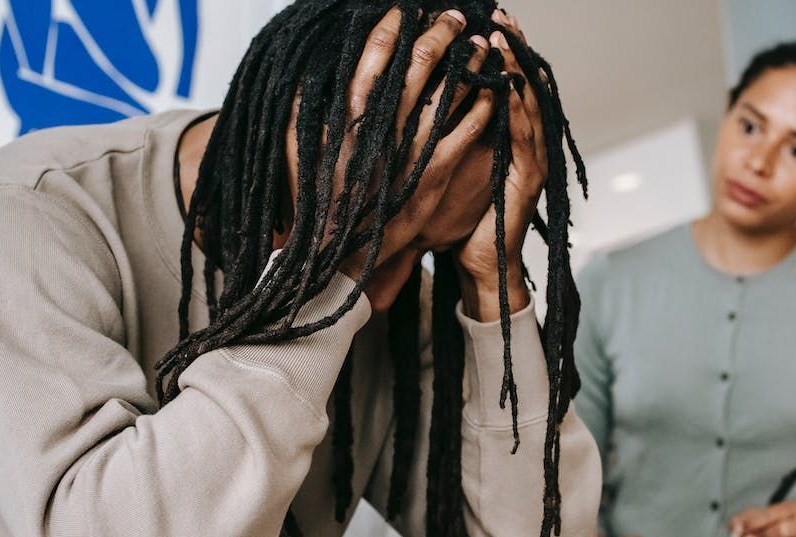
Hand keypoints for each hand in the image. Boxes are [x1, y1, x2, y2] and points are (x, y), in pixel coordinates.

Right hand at [284, 7, 495, 310]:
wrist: (342, 253)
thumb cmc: (320, 201)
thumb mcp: (301, 150)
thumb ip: (305, 110)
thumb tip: (311, 74)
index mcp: (349, 115)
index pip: (374, 55)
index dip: (395, 26)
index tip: (409, 10)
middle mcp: (383, 127)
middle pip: (418, 64)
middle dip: (440, 33)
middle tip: (456, 17)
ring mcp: (412, 150)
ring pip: (448, 92)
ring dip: (468, 64)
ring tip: (482, 46)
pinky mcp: (436, 174)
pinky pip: (467, 132)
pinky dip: (482, 107)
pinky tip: (494, 91)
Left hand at [452, 17, 547, 319]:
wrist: (477, 266)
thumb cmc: (459, 219)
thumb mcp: (449, 166)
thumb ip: (450, 133)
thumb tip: (423, 97)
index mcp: (505, 138)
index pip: (506, 83)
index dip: (499, 51)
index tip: (485, 18)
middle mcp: (523, 144)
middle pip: (523, 85)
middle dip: (513, 49)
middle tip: (500, 16)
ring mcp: (529, 162)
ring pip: (528, 105)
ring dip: (516, 70)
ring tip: (503, 39)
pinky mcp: (526, 182)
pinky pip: (523, 138)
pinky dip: (516, 110)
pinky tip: (508, 87)